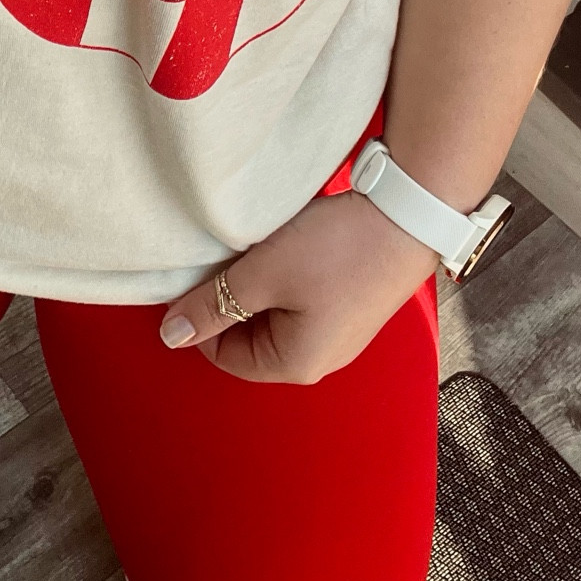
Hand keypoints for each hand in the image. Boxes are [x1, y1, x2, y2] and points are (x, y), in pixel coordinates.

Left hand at [158, 190, 436, 383]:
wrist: (409, 216)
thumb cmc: (337, 250)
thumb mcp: (263, 274)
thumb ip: (213, 306)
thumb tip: (171, 335)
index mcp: (295, 364)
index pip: (224, 356)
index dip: (203, 314)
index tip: (200, 274)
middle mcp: (320, 360)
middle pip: (250, 338)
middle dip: (233, 299)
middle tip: (230, 257)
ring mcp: (339, 334)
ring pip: (274, 316)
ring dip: (259, 285)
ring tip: (261, 250)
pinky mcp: (350, 307)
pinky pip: (300, 303)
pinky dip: (285, 278)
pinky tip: (288, 248)